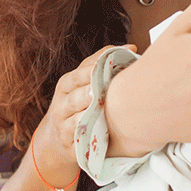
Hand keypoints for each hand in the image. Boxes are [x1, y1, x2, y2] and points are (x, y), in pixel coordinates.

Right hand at [34, 44, 135, 183]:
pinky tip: (99, 130)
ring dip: (88, 113)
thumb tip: (132, 47)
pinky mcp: (69, 143)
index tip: (111, 64)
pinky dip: (87, 134)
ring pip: (74, 118)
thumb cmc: (78, 103)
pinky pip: (78, 139)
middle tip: (100, 89)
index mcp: (66, 85)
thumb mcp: (83, 82)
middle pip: (75, 96)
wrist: (58, 138)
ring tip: (99, 107)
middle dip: (88, 92)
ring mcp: (63, 124)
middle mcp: (62, 104)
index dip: (93, 69)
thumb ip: (102, 63)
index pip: (77, 75)